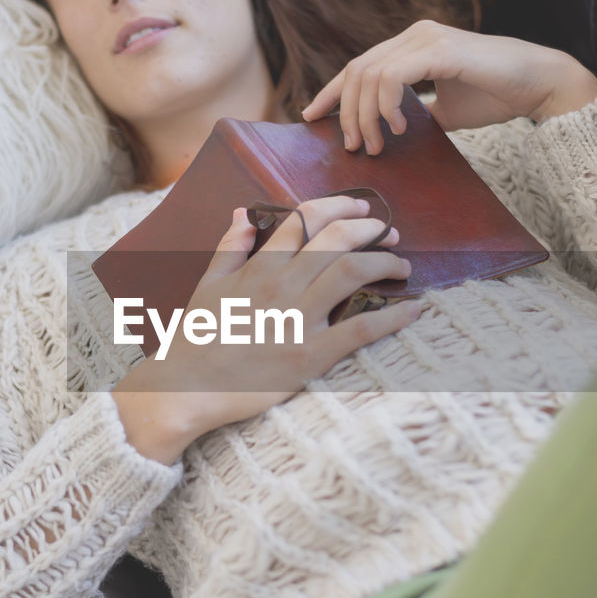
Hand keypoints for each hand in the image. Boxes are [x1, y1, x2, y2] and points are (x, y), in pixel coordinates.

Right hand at [112, 194, 420, 462]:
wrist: (183, 390)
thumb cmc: (194, 341)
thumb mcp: (207, 286)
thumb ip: (229, 247)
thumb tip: (244, 213)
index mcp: (258, 268)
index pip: (304, 219)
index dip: (339, 207)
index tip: (360, 208)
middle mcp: (280, 287)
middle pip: (337, 240)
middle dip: (370, 229)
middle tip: (388, 233)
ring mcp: (296, 321)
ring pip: (352, 273)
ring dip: (386, 263)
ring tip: (402, 267)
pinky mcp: (309, 357)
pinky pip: (359, 330)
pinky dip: (392, 318)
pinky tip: (413, 311)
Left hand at [301, 20, 596, 154]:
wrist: (536, 84)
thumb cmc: (494, 95)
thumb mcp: (443, 110)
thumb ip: (414, 115)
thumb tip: (387, 136)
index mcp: (410, 45)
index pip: (357, 66)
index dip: (330, 92)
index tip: (310, 117)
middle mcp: (413, 35)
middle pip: (356, 71)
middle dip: (345, 112)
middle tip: (353, 146)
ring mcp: (424, 38)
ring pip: (369, 75)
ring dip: (365, 116)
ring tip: (376, 144)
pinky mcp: (438, 49)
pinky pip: (392, 77)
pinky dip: (386, 105)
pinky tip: (396, 127)